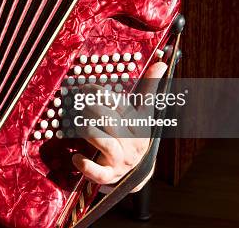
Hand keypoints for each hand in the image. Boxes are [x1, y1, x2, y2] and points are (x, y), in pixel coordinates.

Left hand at [72, 62, 167, 191]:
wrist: (137, 172)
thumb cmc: (135, 134)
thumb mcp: (143, 113)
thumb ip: (149, 88)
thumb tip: (162, 62)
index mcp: (139, 123)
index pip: (119, 104)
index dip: (100, 94)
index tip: (85, 88)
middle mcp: (132, 141)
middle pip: (108, 120)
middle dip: (90, 109)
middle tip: (77, 103)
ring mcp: (121, 159)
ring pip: (103, 141)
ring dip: (87, 130)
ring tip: (78, 123)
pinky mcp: (110, 175)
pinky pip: (99, 172)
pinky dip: (86, 165)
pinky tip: (76, 157)